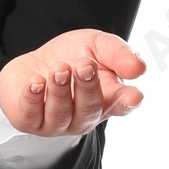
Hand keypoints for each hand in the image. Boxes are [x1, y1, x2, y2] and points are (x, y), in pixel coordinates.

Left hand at [0, 29, 144, 134]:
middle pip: (90, 108)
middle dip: (87, 86)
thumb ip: (118, 53)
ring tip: (59, 68)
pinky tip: (35, 82)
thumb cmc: (71, 56)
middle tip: (83, 64)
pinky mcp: (29, 121)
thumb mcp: (97, 45)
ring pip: (61, 114)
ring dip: (60, 90)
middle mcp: (83, 116)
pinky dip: (33, 98)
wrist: (33, 63)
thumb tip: (139, 69)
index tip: (134, 96)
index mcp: (107, 99)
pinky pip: (31, 115)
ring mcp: (56, 123)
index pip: (121, 105)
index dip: (128, 102)